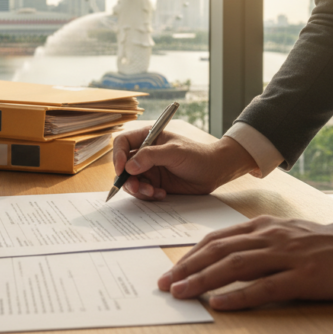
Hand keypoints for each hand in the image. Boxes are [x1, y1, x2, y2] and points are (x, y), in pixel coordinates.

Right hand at [112, 128, 256, 199]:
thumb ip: (151, 156)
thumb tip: (129, 167)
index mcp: (147, 138)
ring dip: (138, 189)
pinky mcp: (155, 184)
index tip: (121, 169)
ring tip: (153, 192)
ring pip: (131, 181)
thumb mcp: (174, 152)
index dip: (118, 156)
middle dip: (127, 179)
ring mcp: (149, 170)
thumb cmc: (197, 155)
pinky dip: (148, 195)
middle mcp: (144, 154)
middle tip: (136, 188)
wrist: (214, 171)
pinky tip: (162, 194)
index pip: (122, 143)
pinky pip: (143, 192)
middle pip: (123, 166)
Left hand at [158, 216, 332, 309]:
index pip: (218, 239)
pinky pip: (265, 287)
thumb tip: (225, 259)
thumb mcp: (285, 236)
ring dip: (203, 279)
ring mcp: (286, 257)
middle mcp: (270, 238)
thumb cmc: (325, 245)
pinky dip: (239, 296)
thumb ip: (257, 243)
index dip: (191, 254)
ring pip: (236, 266)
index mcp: (263, 227)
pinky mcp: (304, 277)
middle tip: (164, 283)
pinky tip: (220, 303)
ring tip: (181, 292)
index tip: (170, 269)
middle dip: (187, 267)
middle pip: (219, 251)